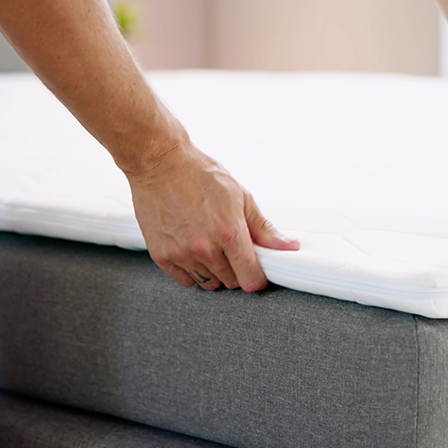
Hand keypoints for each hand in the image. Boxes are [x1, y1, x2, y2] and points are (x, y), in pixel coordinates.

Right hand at [124, 142, 298, 290]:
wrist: (160, 164)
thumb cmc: (200, 175)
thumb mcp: (240, 196)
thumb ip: (264, 228)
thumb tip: (288, 245)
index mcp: (229, 233)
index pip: (251, 280)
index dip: (258, 278)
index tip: (256, 271)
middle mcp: (205, 248)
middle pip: (231, 283)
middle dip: (237, 270)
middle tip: (231, 248)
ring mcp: (181, 254)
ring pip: (208, 283)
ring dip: (215, 271)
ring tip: (210, 246)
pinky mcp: (161, 255)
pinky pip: (185, 280)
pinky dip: (192, 271)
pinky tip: (193, 250)